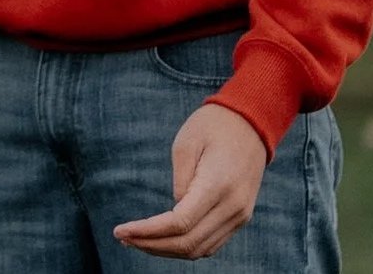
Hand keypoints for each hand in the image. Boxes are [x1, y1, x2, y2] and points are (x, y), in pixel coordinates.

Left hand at [113, 104, 266, 259]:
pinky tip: (162, 239)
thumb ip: (179, 181)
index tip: (120, 231)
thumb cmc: (212, 126)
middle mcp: (233, 207)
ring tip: (136, 240)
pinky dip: (185, 247)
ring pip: (200, 249)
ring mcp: (240, 215)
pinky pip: (211, 243)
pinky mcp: (240, 217)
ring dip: (166, 250)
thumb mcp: (185, 143)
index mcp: (217, 185)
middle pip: (188, 243)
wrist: (251, 121)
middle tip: (122, 237)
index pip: (179, 223)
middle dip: (151, 245)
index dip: (147, 232)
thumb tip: (174, 211)